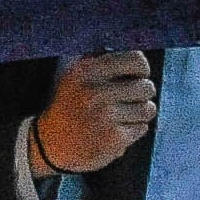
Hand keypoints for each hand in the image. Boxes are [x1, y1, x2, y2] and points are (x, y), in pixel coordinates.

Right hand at [32, 51, 156, 176]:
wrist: (51, 144)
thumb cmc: (70, 106)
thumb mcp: (75, 77)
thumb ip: (100, 61)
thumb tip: (135, 56)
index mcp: (86, 71)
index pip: (135, 60)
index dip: (142, 69)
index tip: (138, 76)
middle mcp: (95, 92)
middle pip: (146, 87)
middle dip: (142, 94)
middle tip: (131, 100)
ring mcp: (105, 116)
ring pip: (147, 108)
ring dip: (140, 113)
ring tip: (124, 116)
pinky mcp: (114, 138)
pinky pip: (142, 127)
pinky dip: (133, 130)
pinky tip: (116, 130)